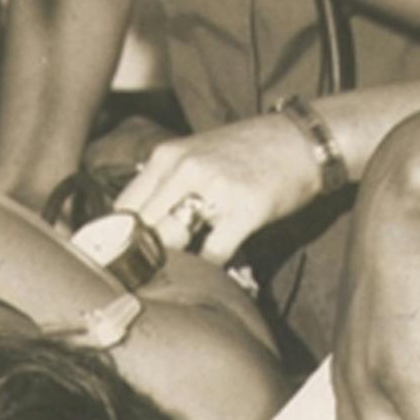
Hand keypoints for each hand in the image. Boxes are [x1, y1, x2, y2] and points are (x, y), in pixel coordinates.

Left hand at [115, 114, 327, 265]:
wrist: (301, 139)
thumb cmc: (249, 149)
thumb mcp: (198, 154)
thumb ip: (167, 183)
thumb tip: (139, 225)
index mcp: (168, 156)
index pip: (125, 207)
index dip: (118, 240)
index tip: (121, 263)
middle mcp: (185, 168)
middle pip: (143, 228)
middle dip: (141, 258)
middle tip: (145, 280)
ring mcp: (215, 188)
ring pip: (173, 242)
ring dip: (174, 265)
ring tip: (176, 280)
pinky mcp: (245, 210)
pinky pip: (213, 254)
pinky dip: (210, 271)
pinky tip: (212, 275)